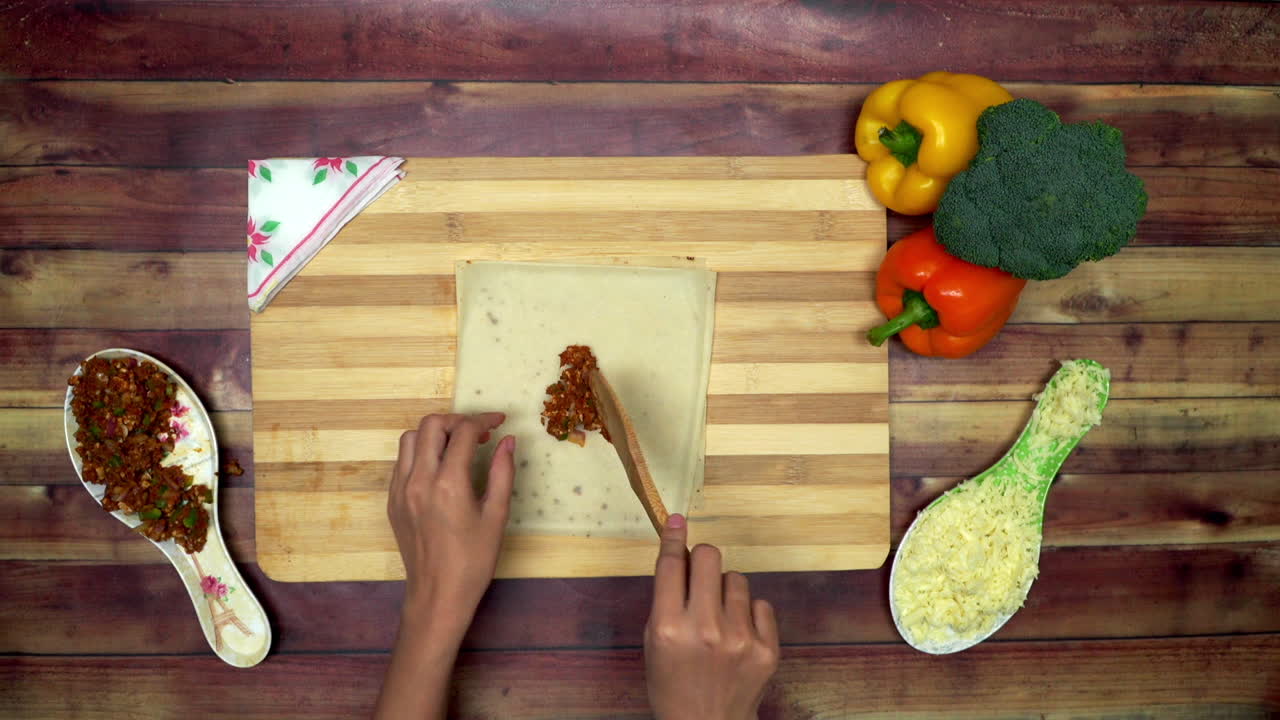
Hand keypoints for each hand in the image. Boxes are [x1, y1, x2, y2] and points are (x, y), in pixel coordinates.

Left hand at [387, 412, 515, 635]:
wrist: (438, 595)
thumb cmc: (474, 560)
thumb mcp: (496, 516)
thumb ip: (502, 473)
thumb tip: (508, 441)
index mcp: (448, 484)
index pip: (463, 432)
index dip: (484, 421)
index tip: (499, 422)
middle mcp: (419, 481)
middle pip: (431, 425)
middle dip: (457, 421)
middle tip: (478, 433)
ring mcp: (400, 491)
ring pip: (410, 439)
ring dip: (435, 434)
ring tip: (458, 447)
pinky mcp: (392, 501)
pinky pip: (402, 462)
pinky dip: (421, 453)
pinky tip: (440, 468)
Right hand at [644, 514, 779, 719]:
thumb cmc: (673, 683)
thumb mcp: (654, 641)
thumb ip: (665, 597)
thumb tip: (678, 548)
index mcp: (668, 628)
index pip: (671, 565)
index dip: (674, 538)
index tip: (677, 521)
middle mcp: (704, 630)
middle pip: (709, 557)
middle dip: (702, 559)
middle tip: (700, 575)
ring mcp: (739, 639)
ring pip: (736, 578)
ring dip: (726, 591)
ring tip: (719, 619)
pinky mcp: (766, 648)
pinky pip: (760, 603)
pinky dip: (749, 614)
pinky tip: (738, 635)